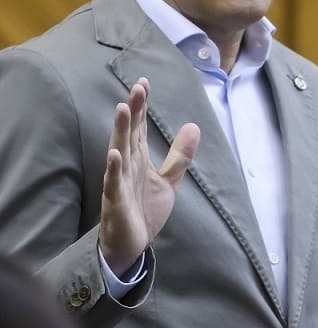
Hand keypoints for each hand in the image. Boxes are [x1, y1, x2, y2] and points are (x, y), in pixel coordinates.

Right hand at [98, 78, 200, 276]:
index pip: (140, 128)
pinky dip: (114, 169)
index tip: (143, 83)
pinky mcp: (116, 201)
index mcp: (138, 159)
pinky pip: (114, 183)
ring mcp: (119, 182)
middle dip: (133, 111)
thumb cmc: (144, 209)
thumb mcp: (169, 180)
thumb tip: (193, 126)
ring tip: (122, 109)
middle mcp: (127, 165)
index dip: (142, 106)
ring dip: (120, 131)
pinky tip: (114, 153)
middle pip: (130, 133)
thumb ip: (180, 155)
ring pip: (119, 152)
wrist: (132, 244)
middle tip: (137, 87)